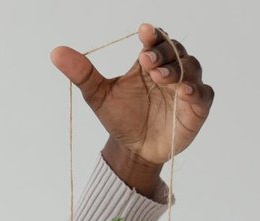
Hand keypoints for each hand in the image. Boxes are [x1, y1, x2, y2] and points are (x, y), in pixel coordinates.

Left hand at [50, 23, 213, 169]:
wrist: (132, 150)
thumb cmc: (120, 118)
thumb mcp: (97, 95)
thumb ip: (82, 73)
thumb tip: (55, 52)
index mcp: (149, 63)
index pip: (155, 40)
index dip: (152, 35)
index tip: (143, 32)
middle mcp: (170, 71)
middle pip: (175, 51)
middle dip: (163, 53)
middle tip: (147, 60)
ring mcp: (185, 88)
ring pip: (191, 68)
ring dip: (178, 70)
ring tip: (161, 77)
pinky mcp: (196, 108)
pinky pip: (203, 94)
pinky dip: (196, 91)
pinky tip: (184, 92)